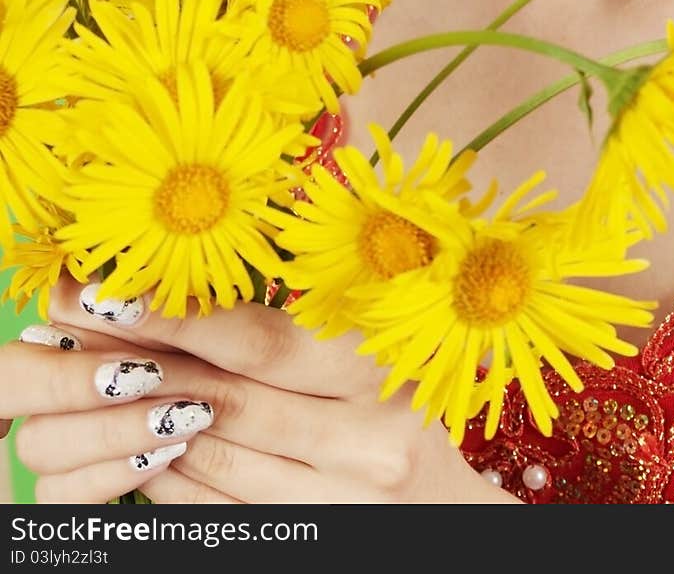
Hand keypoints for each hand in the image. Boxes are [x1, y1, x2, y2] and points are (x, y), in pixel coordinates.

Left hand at [9, 271, 519, 504]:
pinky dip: (172, 477)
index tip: (117, 288)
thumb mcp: (377, 345)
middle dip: (146, 361)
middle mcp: (368, 438)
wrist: (448, 513)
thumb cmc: (404, 403)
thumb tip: (198, 279)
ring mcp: (342, 500)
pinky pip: (221, 510)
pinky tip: (143, 447)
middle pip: (229, 399)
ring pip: (215, 459)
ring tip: (100, 378)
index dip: (183, 316)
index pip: (263, 341)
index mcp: (383, 369)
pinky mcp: (316, 540)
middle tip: (80, 326)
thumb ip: (305, 316)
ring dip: (147, 420)